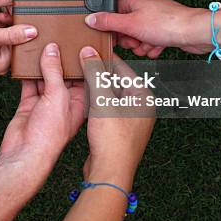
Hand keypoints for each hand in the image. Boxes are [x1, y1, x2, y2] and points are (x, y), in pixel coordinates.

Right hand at [0, 20, 37, 73]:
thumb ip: (12, 34)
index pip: (24, 48)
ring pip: (8, 34)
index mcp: (3, 64)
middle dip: (15, 25)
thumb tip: (33, 32)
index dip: (27, 32)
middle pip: (17, 41)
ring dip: (6, 22)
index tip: (26, 17)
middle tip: (9, 13)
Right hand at [0, 43, 84, 162]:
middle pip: (67, 74)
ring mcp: (48, 103)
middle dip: (62, 57)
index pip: (89, 75)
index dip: (87, 58)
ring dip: (43, 63)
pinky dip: (27, 73)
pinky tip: (24, 58)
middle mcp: (68, 102)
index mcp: (83, 102)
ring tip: (41, 41)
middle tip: (59, 34)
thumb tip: (52, 49)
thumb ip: (54, 71)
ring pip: (47, 77)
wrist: (25, 155)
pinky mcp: (31, 105)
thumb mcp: (57, 95)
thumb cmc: (51, 135)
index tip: (84, 39)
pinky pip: (30, 84)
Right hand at [78, 48, 154, 186]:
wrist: (111, 172)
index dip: (103, 57)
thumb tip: (88, 52)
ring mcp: (130, 119)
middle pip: (116, 80)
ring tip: (77, 77)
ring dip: (94, 87)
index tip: (87, 49)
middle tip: (79, 61)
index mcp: (143, 96)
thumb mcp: (102, 100)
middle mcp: (140, 106)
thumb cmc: (113, 140)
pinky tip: (81, 99)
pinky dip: (95, 102)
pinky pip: (106, 108)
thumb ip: (95, 73)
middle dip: (97, 72)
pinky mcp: (119, 130)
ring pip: (110, 95)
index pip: (122, 68)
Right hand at [85, 0, 210, 57]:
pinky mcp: (167, 27)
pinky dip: (152, 45)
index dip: (112, 26)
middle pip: (126, 24)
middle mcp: (146, 6)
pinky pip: (153, 38)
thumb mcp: (130, 24)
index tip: (113, 36)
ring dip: (140, 44)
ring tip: (145, 47)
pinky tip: (155, 49)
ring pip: (140, 34)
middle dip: (128, 38)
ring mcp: (157, 17)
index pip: (114, 11)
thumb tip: (90, 18)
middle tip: (132, 43)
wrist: (194, 32)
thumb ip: (108, 22)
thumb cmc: (166, 24)